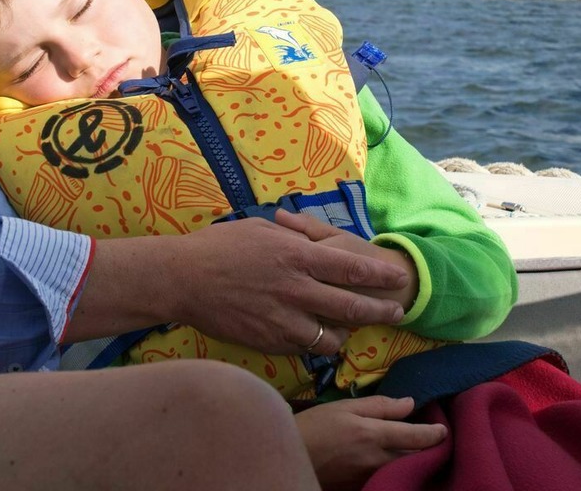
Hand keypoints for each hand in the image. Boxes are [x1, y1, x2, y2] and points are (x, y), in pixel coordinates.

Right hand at [162, 217, 409, 354]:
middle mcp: (296, 290)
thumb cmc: (219, 247)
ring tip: (350, 330)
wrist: (182, 280)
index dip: (379, 276)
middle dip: (379, 311)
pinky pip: (303, 348)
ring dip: (346, 334)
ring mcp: (282, 320)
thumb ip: (295, 239)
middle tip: (396, 312)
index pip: (351, 269)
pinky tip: (315, 338)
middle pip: (351, 307)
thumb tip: (315, 242)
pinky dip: (314, 344)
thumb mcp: (262, 231)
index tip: (398, 278)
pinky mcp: (268, 341)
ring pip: (331, 337)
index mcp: (297, 257)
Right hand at [295, 396, 445, 490]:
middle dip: (426, 448)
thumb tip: (410, 403)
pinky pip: (385, 477)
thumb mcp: (344, 407)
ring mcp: (369, 478)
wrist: (286, 457)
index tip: (444, 430)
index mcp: (373, 435)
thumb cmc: (314, 426)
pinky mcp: (360, 488)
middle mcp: (376, 460)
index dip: (435, 433)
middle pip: (413, 456)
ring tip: (414, 448)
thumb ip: (379, 406)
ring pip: (401, 468)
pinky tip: (391, 461)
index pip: (416, 437)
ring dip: (411, 458)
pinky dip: (393, 469)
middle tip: (434, 438)